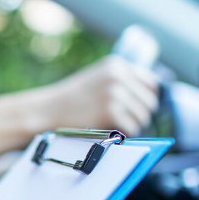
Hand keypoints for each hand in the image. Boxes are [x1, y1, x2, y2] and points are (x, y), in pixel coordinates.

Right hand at [40, 55, 159, 135]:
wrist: (47, 110)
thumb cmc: (71, 100)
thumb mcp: (97, 80)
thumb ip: (121, 82)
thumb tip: (151, 96)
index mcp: (117, 65)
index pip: (151, 83)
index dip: (147, 99)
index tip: (139, 109)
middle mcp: (118, 76)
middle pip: (150, 102)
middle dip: (141, 115)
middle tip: (126, 123)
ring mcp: (115, 93)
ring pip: (143, 117)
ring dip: (134, 126)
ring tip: (116, 128)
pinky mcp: (111, 112)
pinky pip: (132, 128)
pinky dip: (125, 134)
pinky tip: (111, 132)